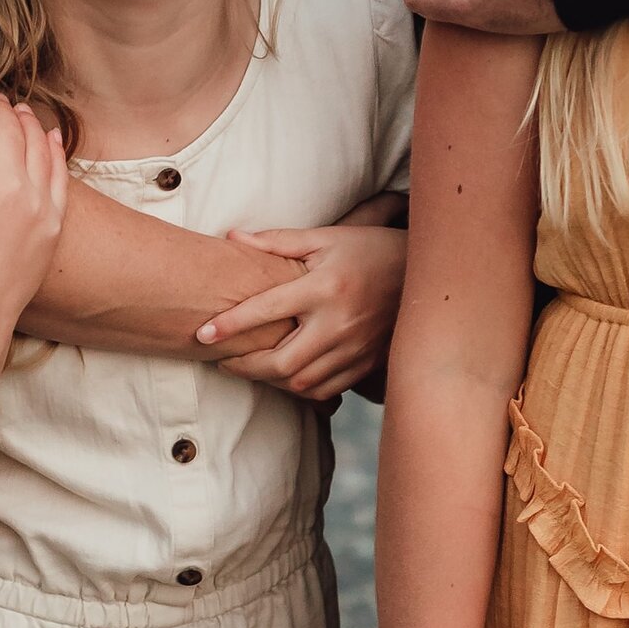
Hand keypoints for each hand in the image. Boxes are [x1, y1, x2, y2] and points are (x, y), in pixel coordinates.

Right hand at [0, 96, 69, 367]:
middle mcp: (9, 183)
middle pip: (9, 129)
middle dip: (1, 109)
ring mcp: (36, 202)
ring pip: (38, 146)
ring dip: (29, 123)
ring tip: (21, 111)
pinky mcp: (53, 222)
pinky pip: (60, 174)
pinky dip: (55, 150)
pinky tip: (50, 137)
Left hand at [196, 221, 407, 399]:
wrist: (425, 274)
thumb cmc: (368, 249)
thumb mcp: (326, 237)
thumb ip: (278, 241)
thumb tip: (234, 237)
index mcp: (324, 286)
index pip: (268, 310)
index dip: (231, 324)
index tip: (203, 334)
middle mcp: (339, 322)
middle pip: (281, 361)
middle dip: (244, 367)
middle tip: (222, 360)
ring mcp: (355, 348)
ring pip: (301, 382)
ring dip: (268, 380)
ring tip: (249, 369)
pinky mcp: (366, 363)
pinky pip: (326, 390)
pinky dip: (299, 389)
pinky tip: (284, 377)